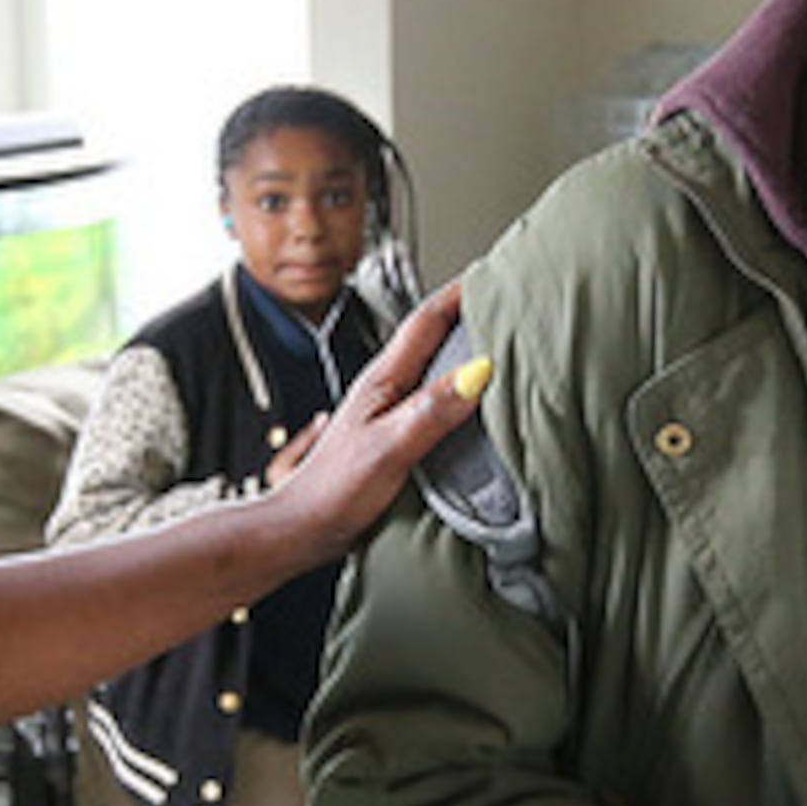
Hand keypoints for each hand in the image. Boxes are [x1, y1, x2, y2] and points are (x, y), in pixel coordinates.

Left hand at [265, 283, 485, 549]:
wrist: (301, 531)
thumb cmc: (334, 492)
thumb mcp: (389, 447)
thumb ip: (432, 410)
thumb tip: (479, 372)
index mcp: (383, 380)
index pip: (427, 321)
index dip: (461, 293)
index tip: (493, 274)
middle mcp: (386, 389)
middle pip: (433, 338)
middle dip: (468, 313)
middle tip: (505, 301)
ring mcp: (388, 412)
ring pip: (434, 368)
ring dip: (464, 351)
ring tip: (499, 343)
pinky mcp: (393, 437)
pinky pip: (433, 400)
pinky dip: (458, 391)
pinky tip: (474, 403)